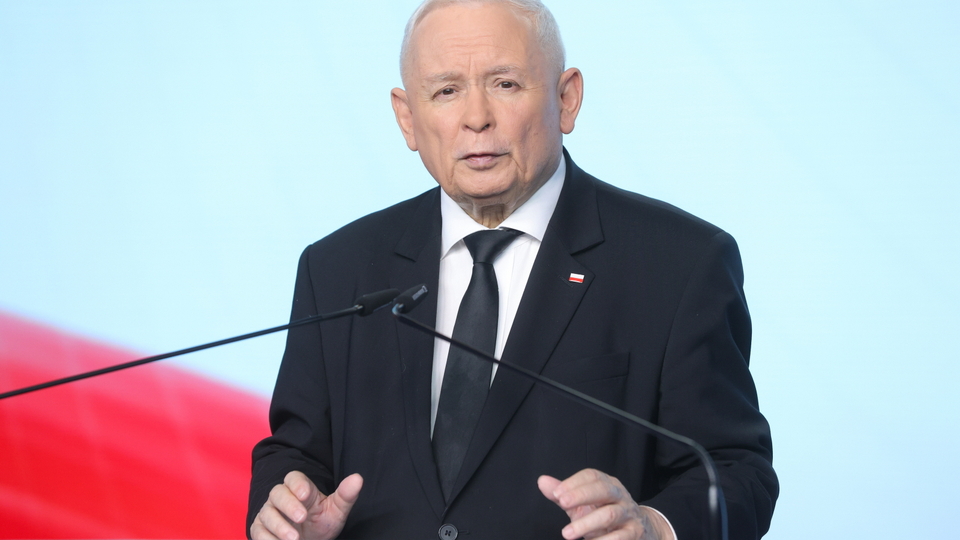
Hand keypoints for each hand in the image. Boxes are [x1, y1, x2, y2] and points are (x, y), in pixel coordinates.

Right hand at [250, 471, 362, 539]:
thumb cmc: (322, 522)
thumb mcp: (336, 510)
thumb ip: (345, 495)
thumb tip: (357, 479)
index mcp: (301, 489)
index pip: (293, 478)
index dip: (298, 484)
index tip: (306, 494)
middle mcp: (281, 498)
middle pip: (278, 493)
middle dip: (289, 505)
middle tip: (302, 517)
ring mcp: (269, 513)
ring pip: (267, 513)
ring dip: (279, 526)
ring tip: (294, 538)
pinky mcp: (260, 529)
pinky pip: (258, 531)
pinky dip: (267, 538)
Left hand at [538, 469, 673, 539]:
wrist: (641, 530)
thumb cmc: (604, 513)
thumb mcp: (583, 503)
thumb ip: (564, 493)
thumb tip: (542, 481)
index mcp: (607, 484)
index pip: (592, 476)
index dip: (574, 482)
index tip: (557, 493)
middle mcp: (619, 495)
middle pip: (603, 489)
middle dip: (582, 495)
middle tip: (562, 503)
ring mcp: (628, 514)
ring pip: (609, 515)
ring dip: (587, 524)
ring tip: (567, 533)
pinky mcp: (634, 532)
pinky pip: (620, 537)